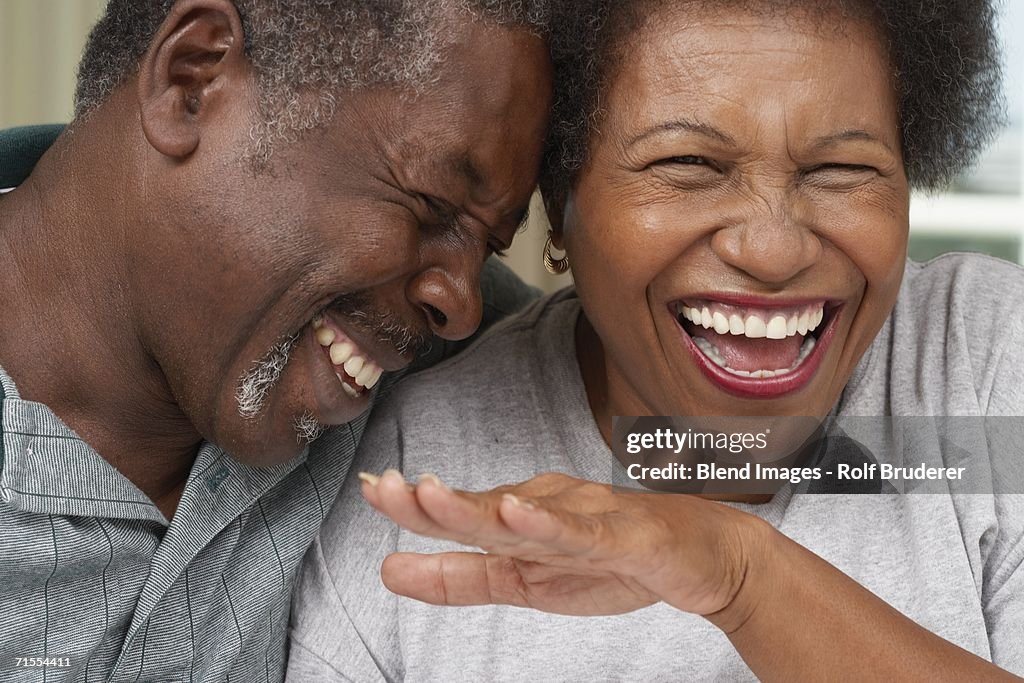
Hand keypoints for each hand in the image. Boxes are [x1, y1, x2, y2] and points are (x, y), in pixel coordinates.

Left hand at [360, 470, 765, 620]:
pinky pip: (582, 531)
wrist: (705, 556)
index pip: (459, 513)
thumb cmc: (615, 562)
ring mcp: (585, 519)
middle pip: (481, 508)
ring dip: (475, 504)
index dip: (411, 506)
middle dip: (429, 501)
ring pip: (523, 515)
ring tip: (428, 493)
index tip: (367, 488)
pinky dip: (548, 522)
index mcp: (520, 517)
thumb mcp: (525, 582)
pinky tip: (516, 511)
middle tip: (381, 487)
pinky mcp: (624, 536)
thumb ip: (461, 577)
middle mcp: (546, 508)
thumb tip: (386, 571)